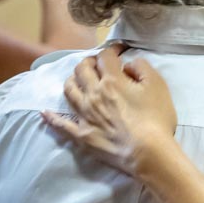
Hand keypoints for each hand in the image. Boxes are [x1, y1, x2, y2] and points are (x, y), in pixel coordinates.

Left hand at [43, 45, 177, 179]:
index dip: (112, 50)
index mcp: (111, 80)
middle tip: (97, 64)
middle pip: (81, 69)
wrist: (147, 152)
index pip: (105, 57)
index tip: (119, 51)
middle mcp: (93, 94)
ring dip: (72, 80)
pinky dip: (51, 117)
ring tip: (78, 80)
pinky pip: (60, 124)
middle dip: (89, 61)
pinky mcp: (80, 134)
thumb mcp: (158, 85)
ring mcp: (84, 114)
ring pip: (69, 90)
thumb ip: (142, 67)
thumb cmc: (155, 119)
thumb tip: (128, 65)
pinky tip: (45, 112)